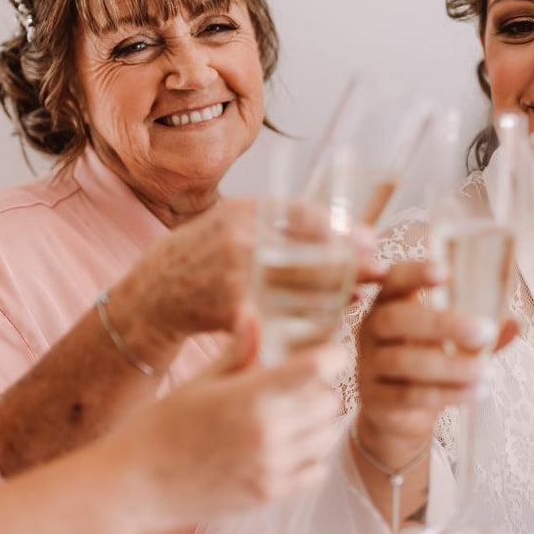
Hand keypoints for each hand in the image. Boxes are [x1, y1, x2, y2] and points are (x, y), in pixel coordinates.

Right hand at [108, 308, 345, 530]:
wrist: (137, 485)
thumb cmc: (163, 426)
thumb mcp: (200, 382)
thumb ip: (238, 350)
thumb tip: (253, 311)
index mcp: (250, 396)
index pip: (316, 368)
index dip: (332, 355)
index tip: (331, 352)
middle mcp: (268, 432)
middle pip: (329, 402)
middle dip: (320, 389)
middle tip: (300, 387)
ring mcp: (272, 467)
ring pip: (327, 436)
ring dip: (317, 423)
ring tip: (292, 417)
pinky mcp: (270, 495)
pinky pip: (316, 471)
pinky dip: (311, 458)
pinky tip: (288, 448)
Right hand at [125, 199, 382, 341]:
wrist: (154, 293)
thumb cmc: (205, 254)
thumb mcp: (235, 222)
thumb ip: (281, 222)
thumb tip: (347, 231)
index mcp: (243, 211)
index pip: (304, 215)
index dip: (341, 231)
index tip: (370, 242)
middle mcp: (241, 239)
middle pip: (310, 253)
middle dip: (350, 265)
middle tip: (379, 273)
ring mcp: (236, 276)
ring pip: (302, 288)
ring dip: (336, 293)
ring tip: (360, 295)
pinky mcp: (233, 311)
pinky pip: (283, 317)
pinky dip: (309, 320)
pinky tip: (329, 322)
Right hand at [353, 260, 515, 467]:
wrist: (398, 415)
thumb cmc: (426, 365)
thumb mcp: (451, 343)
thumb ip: (478, 332)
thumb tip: (515, 324)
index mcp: (388, 303)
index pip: (394, 280)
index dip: (415, 274)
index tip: (444, 271)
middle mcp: (371, 329)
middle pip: (395, 319)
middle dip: (441, 323)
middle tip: (484, 330)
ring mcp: (368, 365)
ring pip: (404, 361)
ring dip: (450, 366)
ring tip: (487, 371)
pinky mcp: (373, 399)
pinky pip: (409, 395)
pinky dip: (447, 393)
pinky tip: (476, 391)